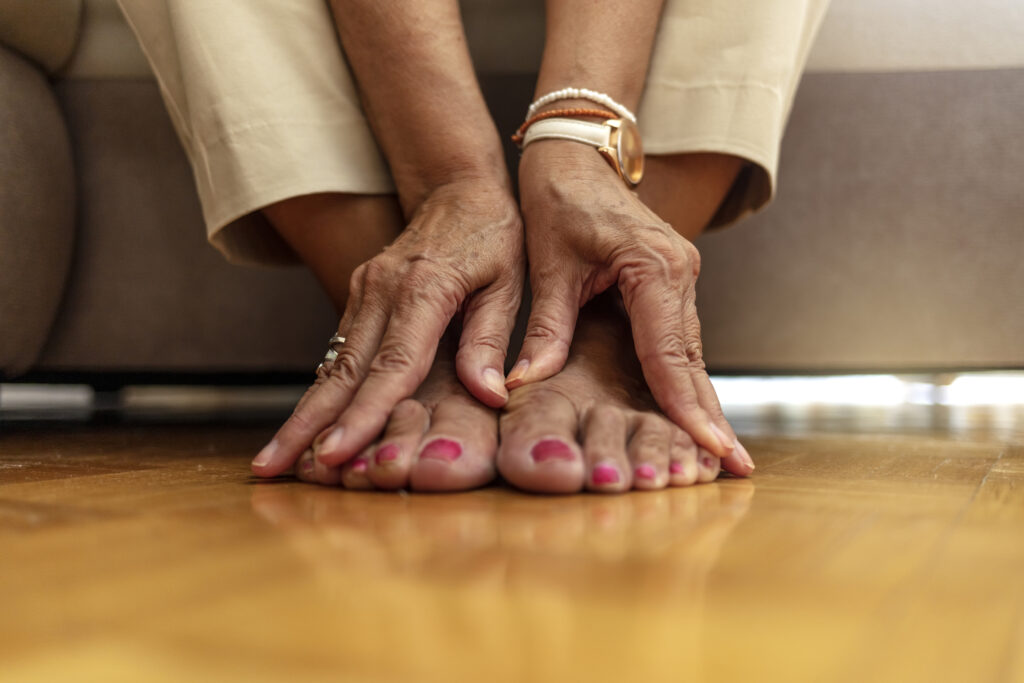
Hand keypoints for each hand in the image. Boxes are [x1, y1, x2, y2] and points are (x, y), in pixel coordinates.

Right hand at [253, 179, 523, 475]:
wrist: (458, 187)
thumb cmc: (493, 236)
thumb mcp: (509, 284)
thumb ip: (491, 340)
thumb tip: (489, 395)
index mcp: (424, 290)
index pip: (391, 365)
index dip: (364, 414)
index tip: (336, 454)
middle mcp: (382, 291)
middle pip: (343, 371)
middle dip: (306, 425)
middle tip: (273, 467)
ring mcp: (364, 292)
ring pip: (331, 364)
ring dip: (302, 413)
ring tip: (274, 458)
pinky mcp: (359, 296)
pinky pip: (337, 351)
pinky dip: (320, 391)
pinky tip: (302, 424)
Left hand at [510, 141, 744, 469]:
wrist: (578, 155)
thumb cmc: (559, 199)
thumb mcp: (548, 265)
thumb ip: (545, 327)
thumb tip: (527, 382)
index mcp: (653, 267)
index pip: (669, 352)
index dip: (685, 406)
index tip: (710, 448)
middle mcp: (679, 272)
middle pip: (692, 359)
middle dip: (708, 415)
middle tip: (735, 468)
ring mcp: (681, 276)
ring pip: (691, 353)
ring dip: (700, 401)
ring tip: (719, 454)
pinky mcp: (672, 282)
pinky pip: (680, 339)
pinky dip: (684, 377)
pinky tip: (692, 413)